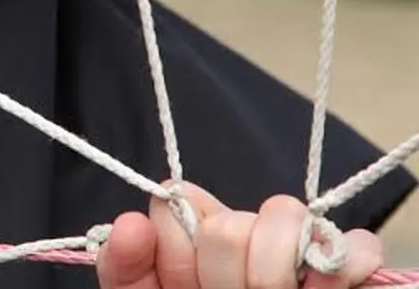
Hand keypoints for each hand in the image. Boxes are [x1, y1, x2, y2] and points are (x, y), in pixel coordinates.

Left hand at [96, 183, 382, 288]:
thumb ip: (127, 270)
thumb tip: (133, 224)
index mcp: (190, 242)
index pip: (177, 201)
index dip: (178, 249)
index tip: (185, 286)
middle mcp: (240, 237)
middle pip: (228, 222)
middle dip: (222, 274)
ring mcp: (295, 250)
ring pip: (283, 215)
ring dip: (273, 271)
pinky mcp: (345, 268)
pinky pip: (353, 244)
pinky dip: (339, 267)